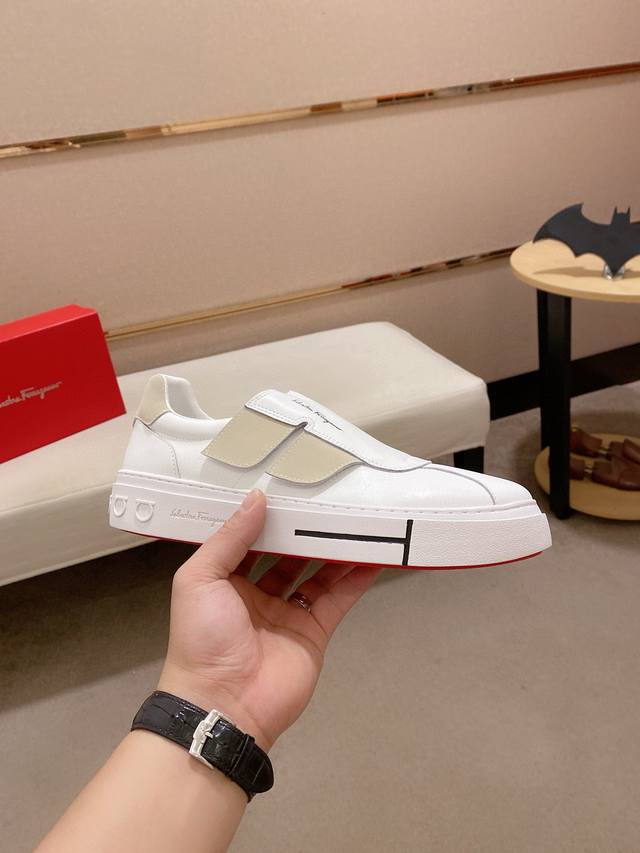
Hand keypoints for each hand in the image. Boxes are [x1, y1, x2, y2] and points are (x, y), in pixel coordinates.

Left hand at [158, 489, 380, 750]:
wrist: (224, 705)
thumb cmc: (202, 639)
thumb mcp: (200, 579)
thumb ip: (229, 538)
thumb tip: (257, 498)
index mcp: (225, 580)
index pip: (250, 540)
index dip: (267, 517)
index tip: (286, 488)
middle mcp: (257, 594)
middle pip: (287, 554)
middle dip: (305, 530)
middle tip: (327, 499)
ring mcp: (288, 613)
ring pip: (317, 573)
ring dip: (335, 549)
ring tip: (356, 519)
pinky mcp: (314, 632)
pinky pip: (338, 599)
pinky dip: (356, 579)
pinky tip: (373, 556)